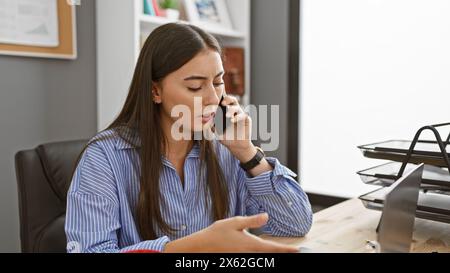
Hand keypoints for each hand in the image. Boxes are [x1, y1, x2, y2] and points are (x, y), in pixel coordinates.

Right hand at [164, 213, 298, 252]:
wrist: (201, 247)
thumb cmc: (217, 233)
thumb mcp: (235, 222)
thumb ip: (252, 220)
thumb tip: (267, 216)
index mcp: (251, 244)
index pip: (273, 248)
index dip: (287, 250)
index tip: (298, 250)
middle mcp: (250, 254)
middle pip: (270, 255)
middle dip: (283, 253)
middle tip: (295, 252)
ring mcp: (244, 259)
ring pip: (262, 258)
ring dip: (272, 254)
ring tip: (283, 251)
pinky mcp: (239, 260)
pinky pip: (254, 259)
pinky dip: (262, 256)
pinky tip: (265, 252)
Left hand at [214, 94, 272, 175]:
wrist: (236, 146)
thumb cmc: (226, 137)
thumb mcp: (216, 132)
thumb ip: (212, 126)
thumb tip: (208, 119)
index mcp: (225, 112)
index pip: (223, 102)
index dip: (220, 100)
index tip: (215, 102)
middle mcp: (233, 111)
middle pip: (232, 100)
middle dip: (227, 99)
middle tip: (222, 103)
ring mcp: (240, 115)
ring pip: (237, 107)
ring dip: (231, 109)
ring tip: (227, 115)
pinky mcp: (246, 119)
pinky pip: (243, 115)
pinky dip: (238, 117)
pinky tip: (233, 120)